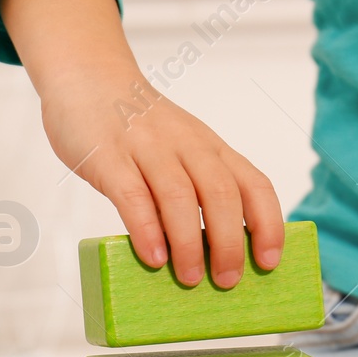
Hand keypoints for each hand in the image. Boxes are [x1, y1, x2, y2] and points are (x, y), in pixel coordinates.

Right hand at [0, 0, 282, 287]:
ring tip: (189, 277)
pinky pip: (133, 195)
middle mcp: (187, 145)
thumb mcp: (181, 148)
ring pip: (180, 197)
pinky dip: (146, 229)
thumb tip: (209, 256)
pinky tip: (153, 257)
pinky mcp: (109, 156)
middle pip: (221, 194)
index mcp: (211, 148)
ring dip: (189, 242)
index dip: (268, 224)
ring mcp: (147, 148)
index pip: (255, 185)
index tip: (269, 261)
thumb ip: (196, 189)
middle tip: (227, 281)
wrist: (88, 75)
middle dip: (229, 243)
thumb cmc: (138, 127)